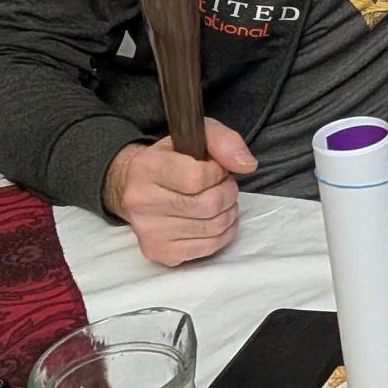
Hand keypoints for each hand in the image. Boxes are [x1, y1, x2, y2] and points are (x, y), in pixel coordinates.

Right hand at [103, 117, 255, 265]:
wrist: (141, 187)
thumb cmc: (174, 160)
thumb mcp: (197, 137)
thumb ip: (224, 141)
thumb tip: (247, 165)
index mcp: (145, 167)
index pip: (197, 177)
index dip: (218, 173)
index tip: (215, 169)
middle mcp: (140, 201)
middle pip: (208, 205)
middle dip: (228, 193)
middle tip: (222, 185)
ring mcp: (147, 231)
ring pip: (213, 227)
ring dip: (228, 212)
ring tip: (219, 200)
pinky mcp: (159, 251)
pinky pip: (209, 247)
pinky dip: (223, 233)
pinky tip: (215, 219)